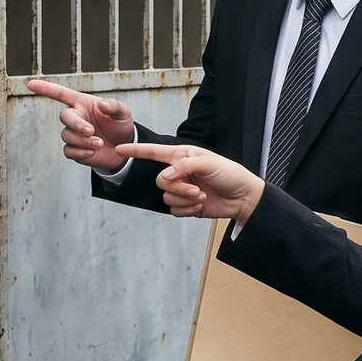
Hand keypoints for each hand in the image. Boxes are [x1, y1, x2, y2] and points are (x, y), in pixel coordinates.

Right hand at [26, 78, 135, 171]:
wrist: (124, 148)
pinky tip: (92, 152)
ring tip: (99, 143)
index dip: (46, 88)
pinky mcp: (75, 150)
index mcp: (83, 104)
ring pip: (67, 136)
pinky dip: (80, 152)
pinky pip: (69, 151)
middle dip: (76, 124)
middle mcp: (76, 117)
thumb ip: (114, 106)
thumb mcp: (123, 113)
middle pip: (64, 117)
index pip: (61, 94)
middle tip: (91, 131)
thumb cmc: (121, 125)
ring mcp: (74, 134)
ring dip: (83, 141)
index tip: (30, 84)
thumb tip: (102, 104)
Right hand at [117, 144, 264, 225]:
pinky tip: (200, 206)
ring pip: (167, 197)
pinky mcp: (185, 205)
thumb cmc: (229, 174)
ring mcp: (181, 189)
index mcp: (181, 156)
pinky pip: (174, 210)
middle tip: (197, 190)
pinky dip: (187, 210)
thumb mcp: (208, 163)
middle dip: (178, 188)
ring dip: (185, 200)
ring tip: (202, 197)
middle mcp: (178, 172)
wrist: (242, 197)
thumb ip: (183, 167)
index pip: (153, 152)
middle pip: (160, 182)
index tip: (119, 149)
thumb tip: (165, 178)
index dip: (136, 151)